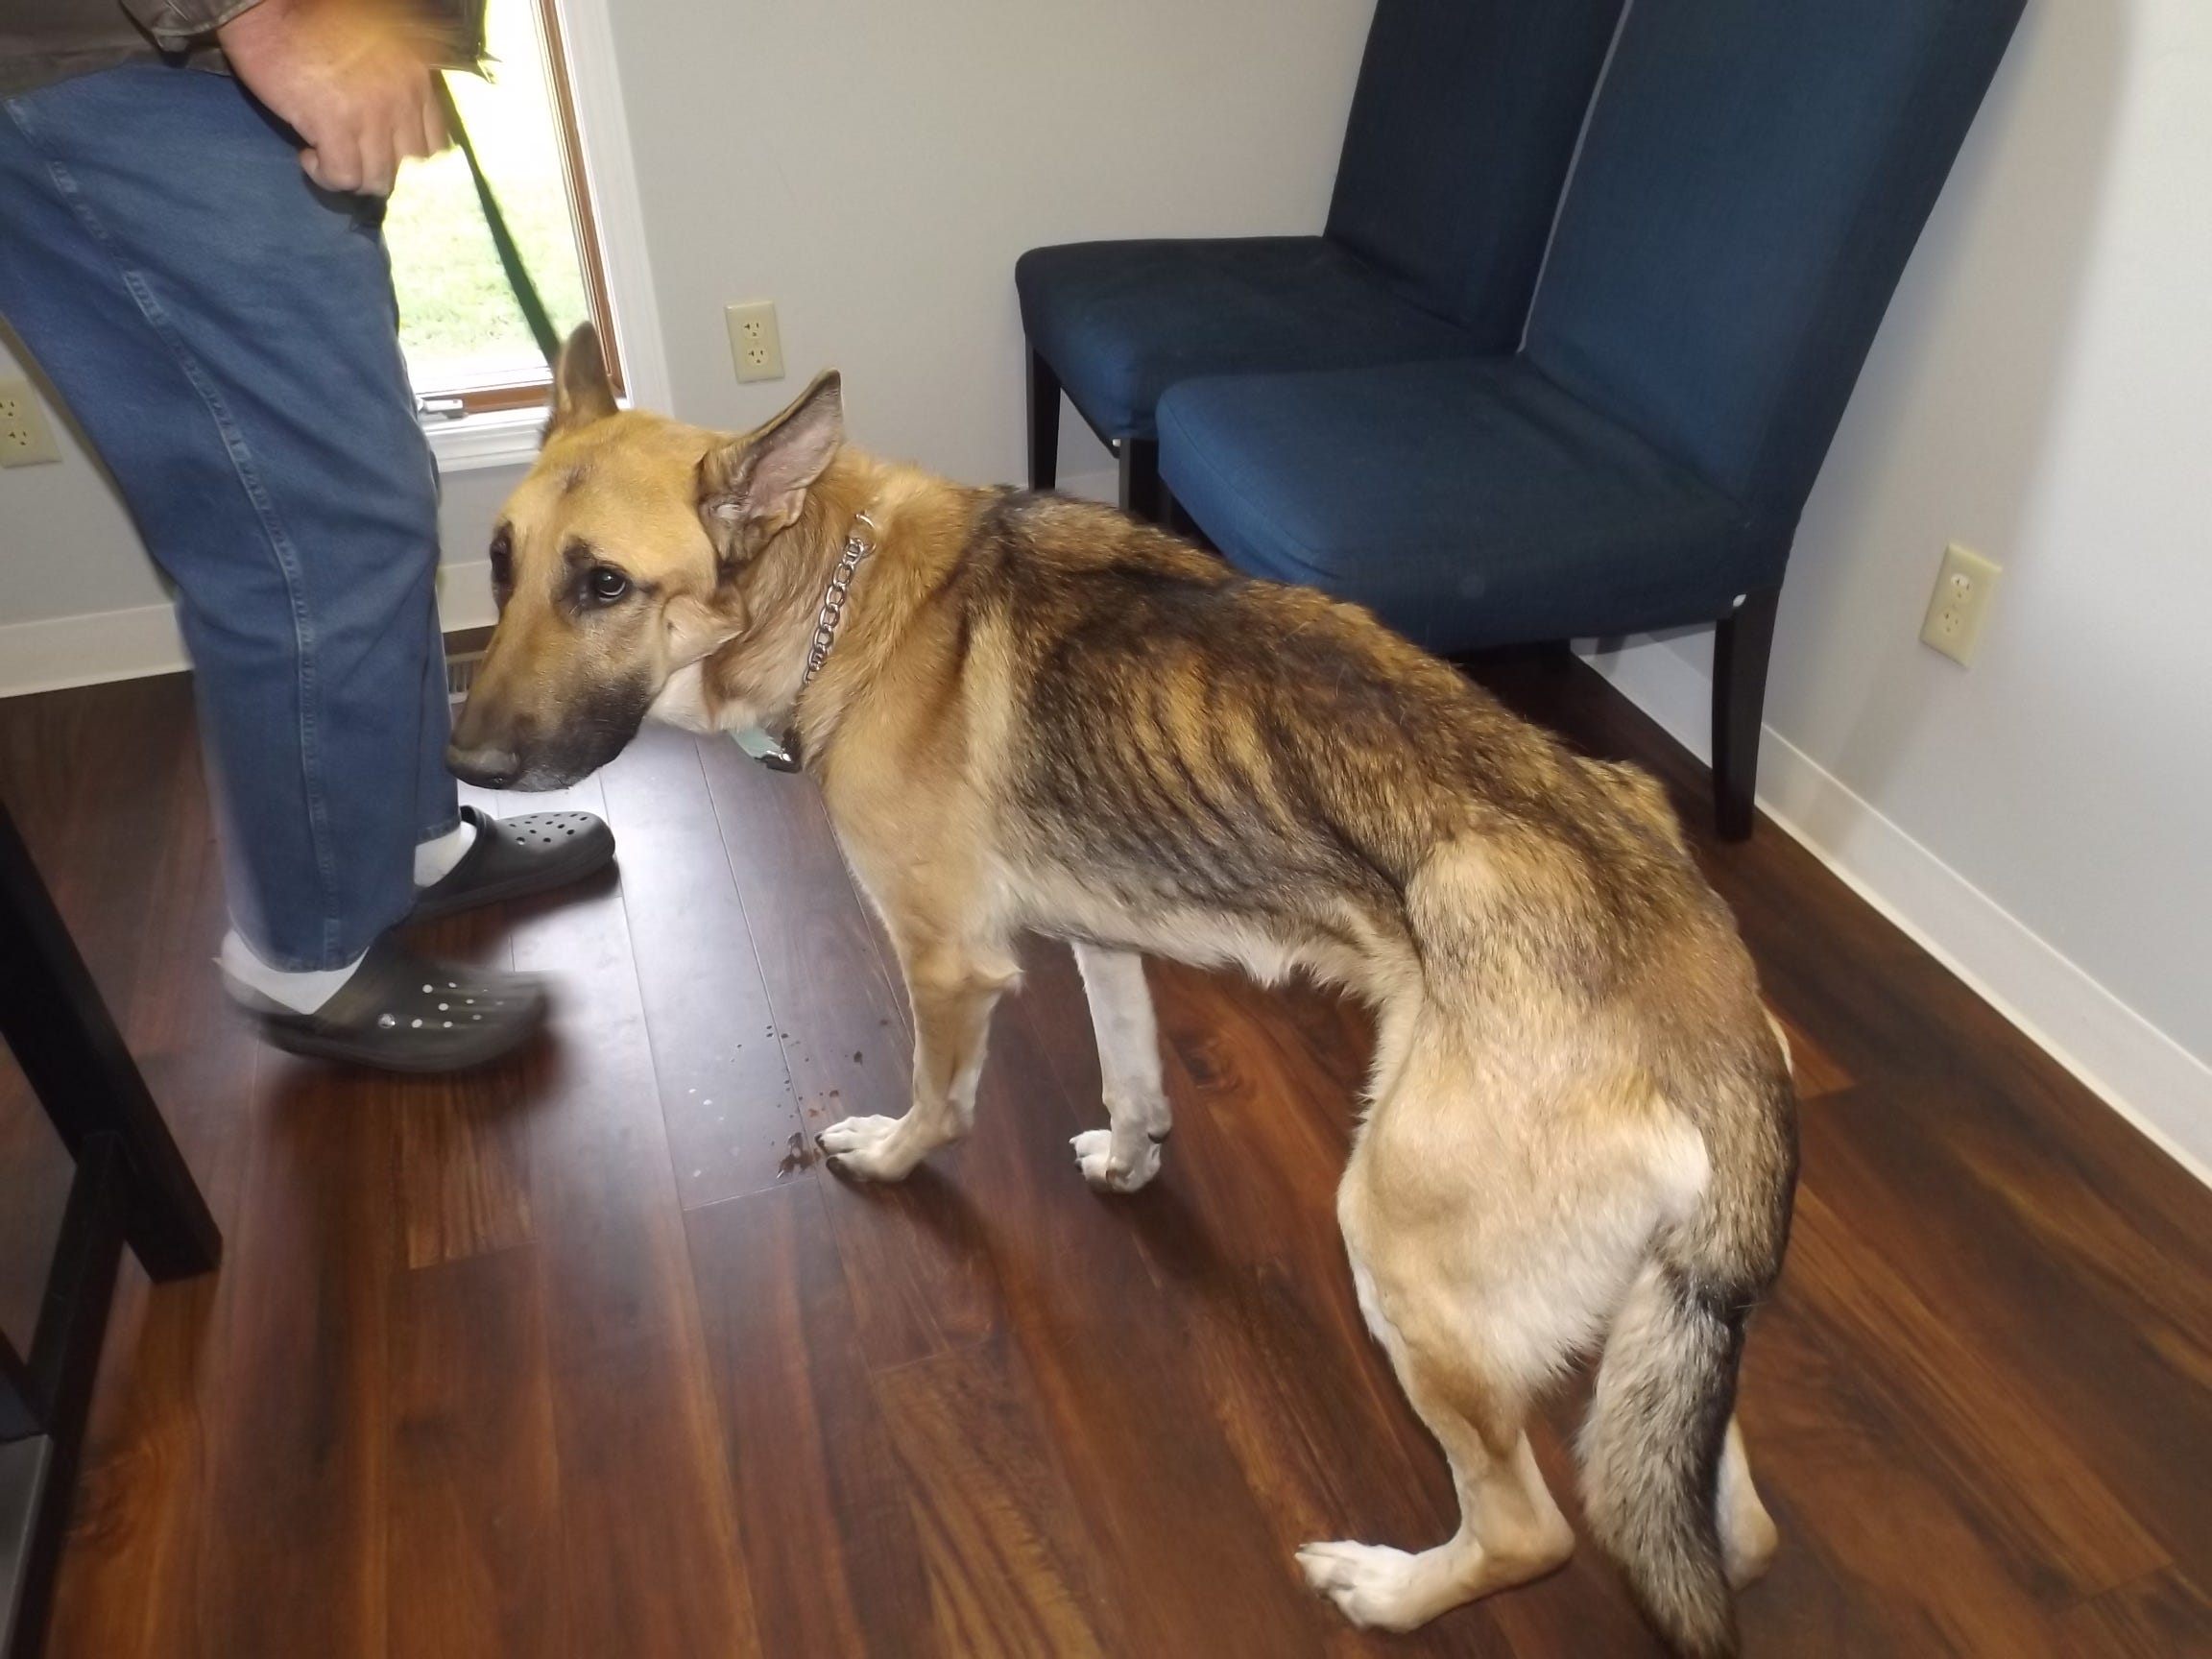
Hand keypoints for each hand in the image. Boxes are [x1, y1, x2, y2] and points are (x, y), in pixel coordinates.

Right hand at [217, 0, 447, 196]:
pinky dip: (325, 176)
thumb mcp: (382, 50)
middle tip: (354, 164)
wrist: (269, 8)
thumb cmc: (318, 26)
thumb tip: (399, 135)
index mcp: (418, 79)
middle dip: (381, 175)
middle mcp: (403, 98)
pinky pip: (342, 176)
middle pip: (410, 171)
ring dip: (351, 178)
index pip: (436, 146)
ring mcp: (370, 113)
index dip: (413, 166)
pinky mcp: (333, 123)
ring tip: (327, 158)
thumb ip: (400, 87)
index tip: (386, 161)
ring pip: (377, 179)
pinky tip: (308, 156)